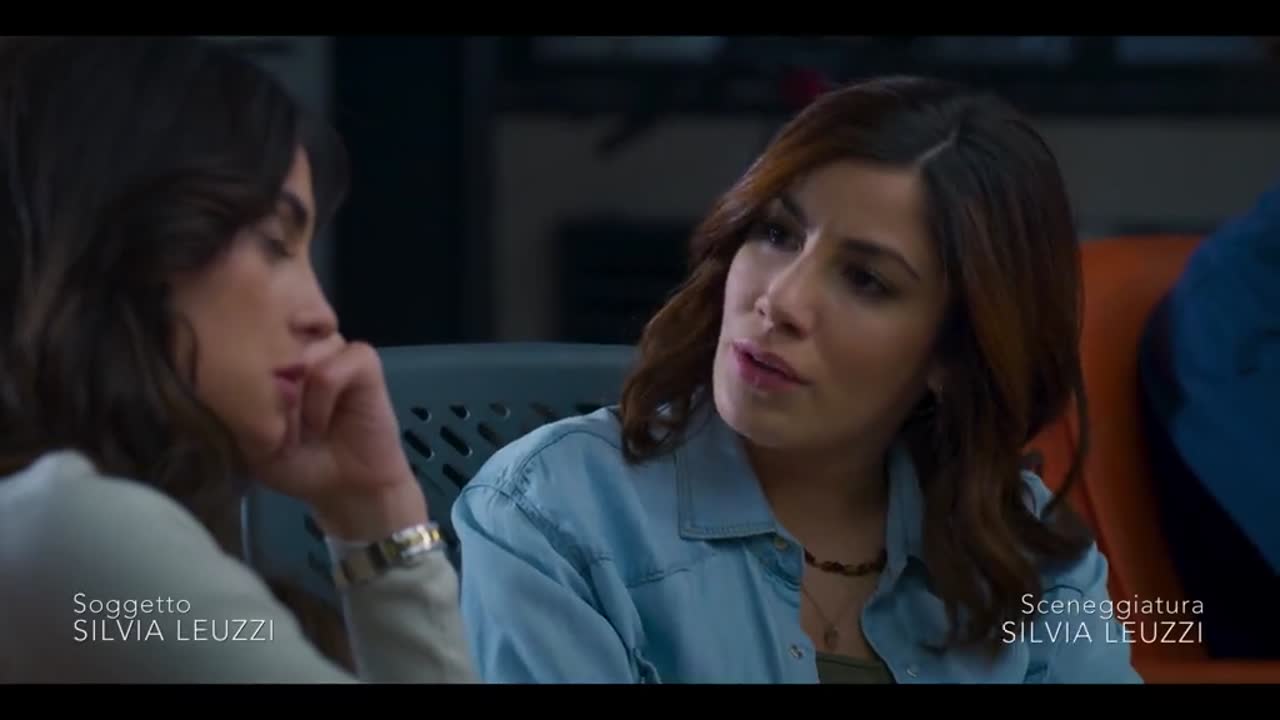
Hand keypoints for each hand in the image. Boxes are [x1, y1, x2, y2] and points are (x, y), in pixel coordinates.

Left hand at [255, 335, 427, 540]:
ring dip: (296, 400)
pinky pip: (332, 369)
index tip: (249, 419)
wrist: (345, 487)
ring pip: (301, 354)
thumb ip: (240, 403)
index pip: (245, 342)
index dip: (243, 382)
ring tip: (302, 429)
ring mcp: (332, 348)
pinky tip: (322, 422)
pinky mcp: (363, 362)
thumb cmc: (295, 463)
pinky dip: (321, 400)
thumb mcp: (249, 439)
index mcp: (272, 354)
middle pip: (272, 345)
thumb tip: (249, 376)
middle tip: (278, 430)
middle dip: (270, 393)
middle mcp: (301, 343)